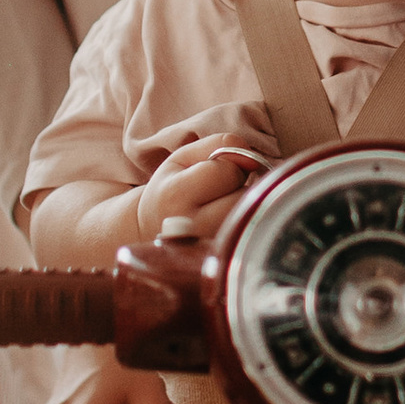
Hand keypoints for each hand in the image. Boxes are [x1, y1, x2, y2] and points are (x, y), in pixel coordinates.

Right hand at [133, 142, 264, 247]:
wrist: (150, 230)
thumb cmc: (171, 188)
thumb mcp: (183, 157)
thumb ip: (219, 145)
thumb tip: (254, 159)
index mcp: (176, 195)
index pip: (228, 170)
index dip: (228, 164)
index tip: (213, 173)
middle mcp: (192, 226)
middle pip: (244, 196)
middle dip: (239, 186)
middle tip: (220, 190)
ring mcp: (208, 248)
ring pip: (252, 216)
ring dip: (245, 205)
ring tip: (222, 206)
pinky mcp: (222, 258)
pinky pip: (250, 234)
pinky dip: (245, 223)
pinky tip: (226, 222)